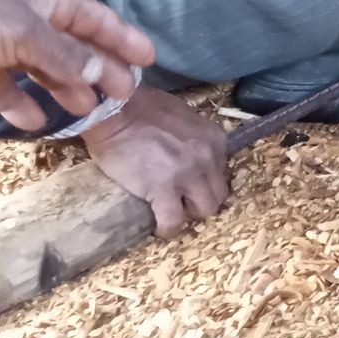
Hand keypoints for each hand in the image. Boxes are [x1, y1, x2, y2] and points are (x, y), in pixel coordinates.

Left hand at [0, 0, 156, 131]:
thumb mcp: (28, 32)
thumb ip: (65, 55)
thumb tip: (99, 73)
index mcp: (47, 1)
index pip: (95, 20)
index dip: (122, 38)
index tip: (148, 60)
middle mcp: (31, 23)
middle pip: (76, 48)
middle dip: (101, 68)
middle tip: (124, 93)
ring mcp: (5, 49)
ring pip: (47, 71)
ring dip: (68, 88)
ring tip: (88, 109)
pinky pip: (10, 92)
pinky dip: (24, 106)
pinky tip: (39, 122)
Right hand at [82, 87, 229, 237]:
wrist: (116, 112)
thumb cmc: (143, 108)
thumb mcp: (183, 117)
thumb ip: (195, 137)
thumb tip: (191, 153)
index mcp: (215, 139)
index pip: (222, 172)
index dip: (206, 181)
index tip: (192, 185)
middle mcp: (209, 158)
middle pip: (218, 195)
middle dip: (201, 201)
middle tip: (182, 202)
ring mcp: (188, 175)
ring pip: (204, 210)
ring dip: (188, 214)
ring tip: (171, 213)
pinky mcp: (164, 189)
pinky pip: (174, 221)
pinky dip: (168, 228)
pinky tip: (159, 228)